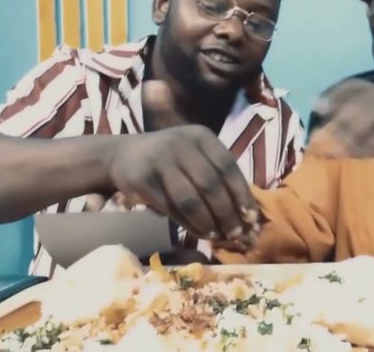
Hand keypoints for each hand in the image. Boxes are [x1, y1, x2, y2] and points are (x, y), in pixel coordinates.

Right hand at [107, 124, 260, 246]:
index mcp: (201, 136)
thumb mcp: (197, 157)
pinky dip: (186, 224)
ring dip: (206, 222)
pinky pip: (169, 208)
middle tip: (235, 234)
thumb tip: (249, 216)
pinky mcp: (140, 179)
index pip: (228, 166)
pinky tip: (197, 233)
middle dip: (226, 213)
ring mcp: (158, 159)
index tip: (251, 218)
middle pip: (210, 184)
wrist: (123, 155)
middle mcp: (181, 143)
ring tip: (216, 236)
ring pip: (189, 199)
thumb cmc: (172, 160)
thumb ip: (219, 178)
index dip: (241, 194)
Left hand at [308, 79, 373, 172]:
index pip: (359, 86)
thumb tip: (330, 142)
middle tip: (324, 137)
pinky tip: (363, 153)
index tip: (318, 105)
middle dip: (340, 118)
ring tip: (340, 148)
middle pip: (363, 100)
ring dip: (354, 132)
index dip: (336, 94)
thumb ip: (360, 139)